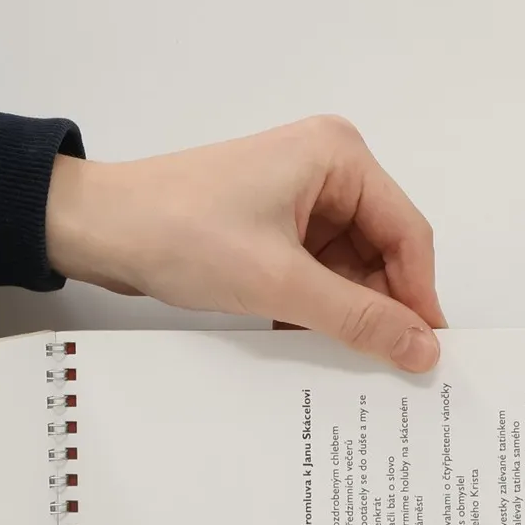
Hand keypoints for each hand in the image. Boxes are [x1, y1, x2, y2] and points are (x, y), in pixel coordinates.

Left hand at [45, 116, 445, 370]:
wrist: (96, 228)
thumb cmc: (181, 234)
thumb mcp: (279, 283)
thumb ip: (358, 317)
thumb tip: (423, 348)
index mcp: (338, 156)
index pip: (406, 233)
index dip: (419, 296)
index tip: (428, 353)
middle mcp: (325, 167)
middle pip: (381, 250)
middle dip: (380, 306)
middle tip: (391, 368)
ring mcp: (296, 195)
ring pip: (347, 267)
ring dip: (343, 312)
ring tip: (348, 363)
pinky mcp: (269, 223)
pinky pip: (314, 271)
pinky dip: (314, 307)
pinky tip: (308, 344)